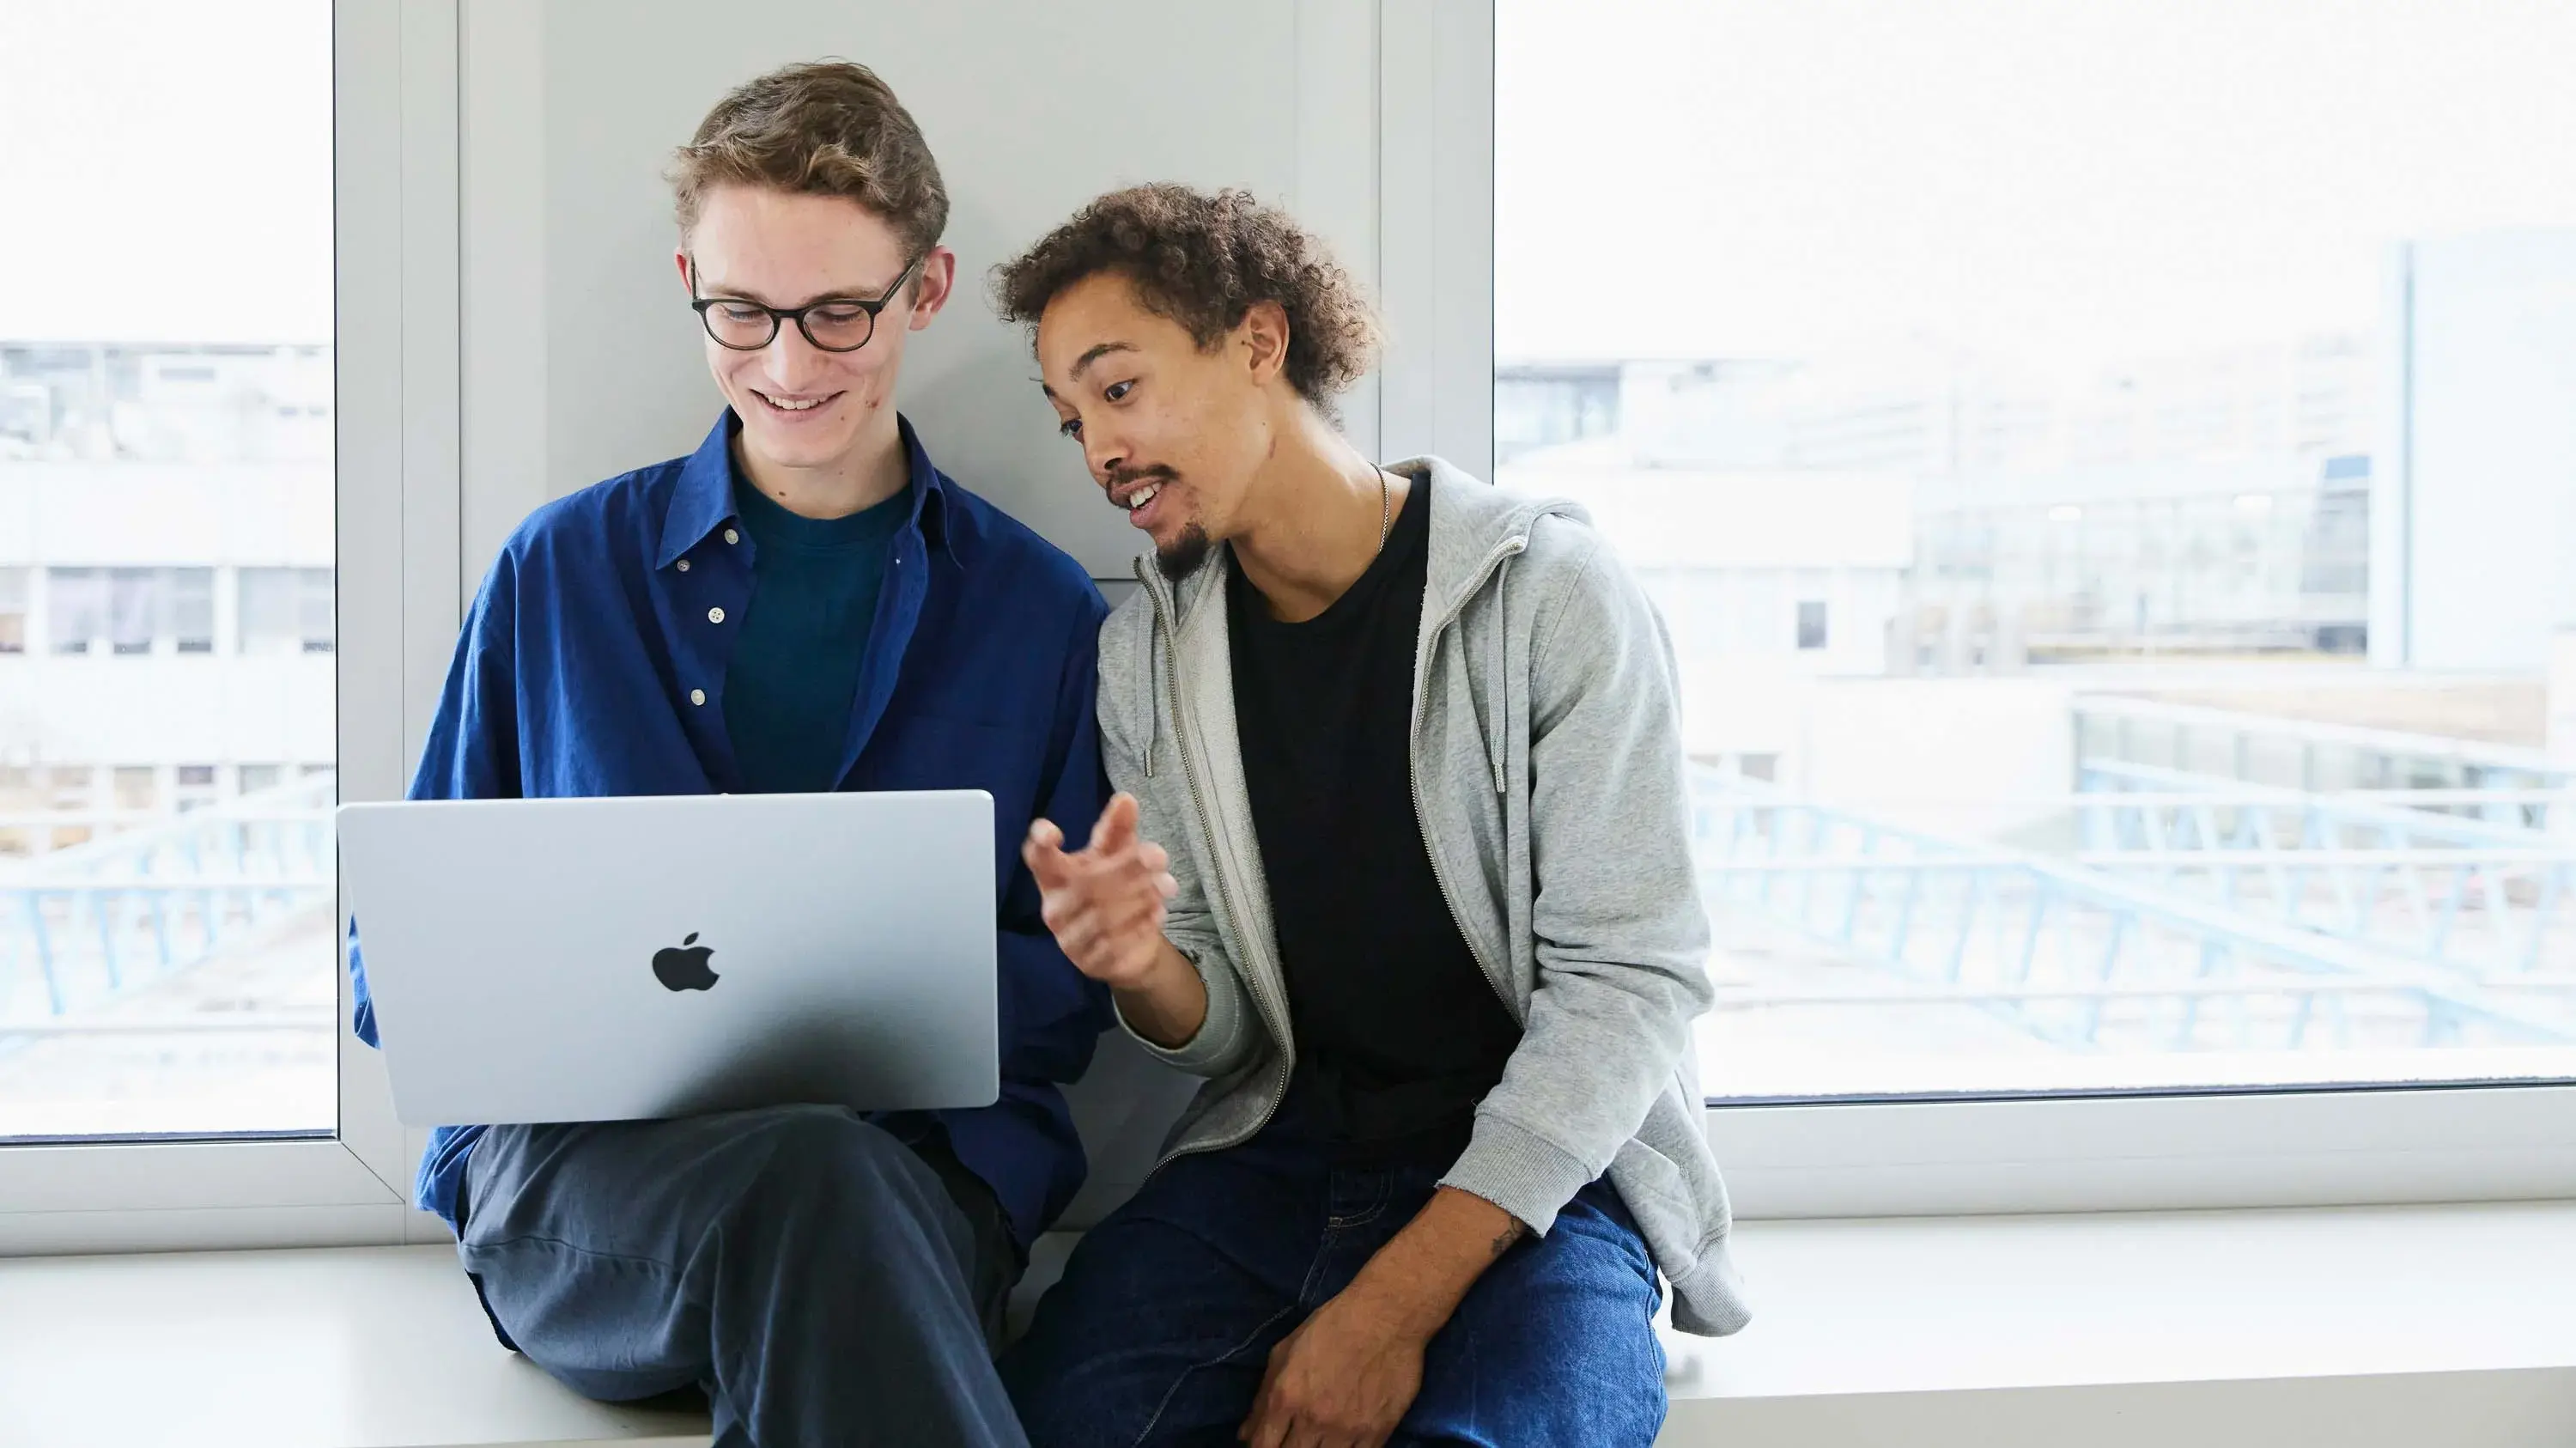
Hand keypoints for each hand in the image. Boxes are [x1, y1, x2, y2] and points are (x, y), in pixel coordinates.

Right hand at [1023, 793, 1178, 990]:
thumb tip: (1126, 800)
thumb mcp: (1116, 855)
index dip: (1039, 845)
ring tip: (1166, 885)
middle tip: (1157, 855)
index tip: (1053, 833)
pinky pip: (1117, 941)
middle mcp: (1055, 908)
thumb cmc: (1115, 890)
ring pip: (1105, 915)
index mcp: (1054, 877)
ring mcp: (1070, 939)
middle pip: (1086, 883)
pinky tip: (1158, 911)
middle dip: (1126, 866)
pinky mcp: (1090, 962)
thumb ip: (1117, 829)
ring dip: (1141, 895)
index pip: (1038, 859)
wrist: (1129, 949)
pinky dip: (1142, 923)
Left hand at [1239, 1285, 1427, 1447]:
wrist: (1386, 1316)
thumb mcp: (1284, 1352)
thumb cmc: (1332, 1326)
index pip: (1262, 1446)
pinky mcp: (1377, 1433)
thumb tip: (1245, 1434)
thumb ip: (1262, 1397)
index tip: (1267, 1444)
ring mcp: (1347, 1430)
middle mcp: (1314, 1419)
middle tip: (1295, 1438)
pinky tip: (1343, 1441)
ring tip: (1319, 1437)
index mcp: (1286, 1397)